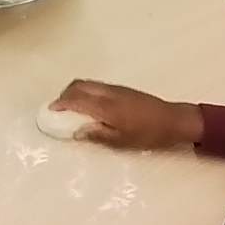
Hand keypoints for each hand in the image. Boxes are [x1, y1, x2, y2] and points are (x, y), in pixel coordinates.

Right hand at [51, 80, 203, 149]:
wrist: (174, 119)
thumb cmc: (149, 134)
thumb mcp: (122, 141)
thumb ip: (98, 135)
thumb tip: (77, 131)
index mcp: (107, 107)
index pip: (77, 99)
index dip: (61, 103)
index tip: (51, 111)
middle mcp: (109, 93)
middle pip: (79, 85)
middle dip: (65, 94)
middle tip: (58, 108)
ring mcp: (116, 88)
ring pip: (88, 83)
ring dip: (75, 91)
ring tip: (71, 107)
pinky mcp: (122, 89)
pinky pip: (96, 85)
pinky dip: (86, 91)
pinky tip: (89, 105)